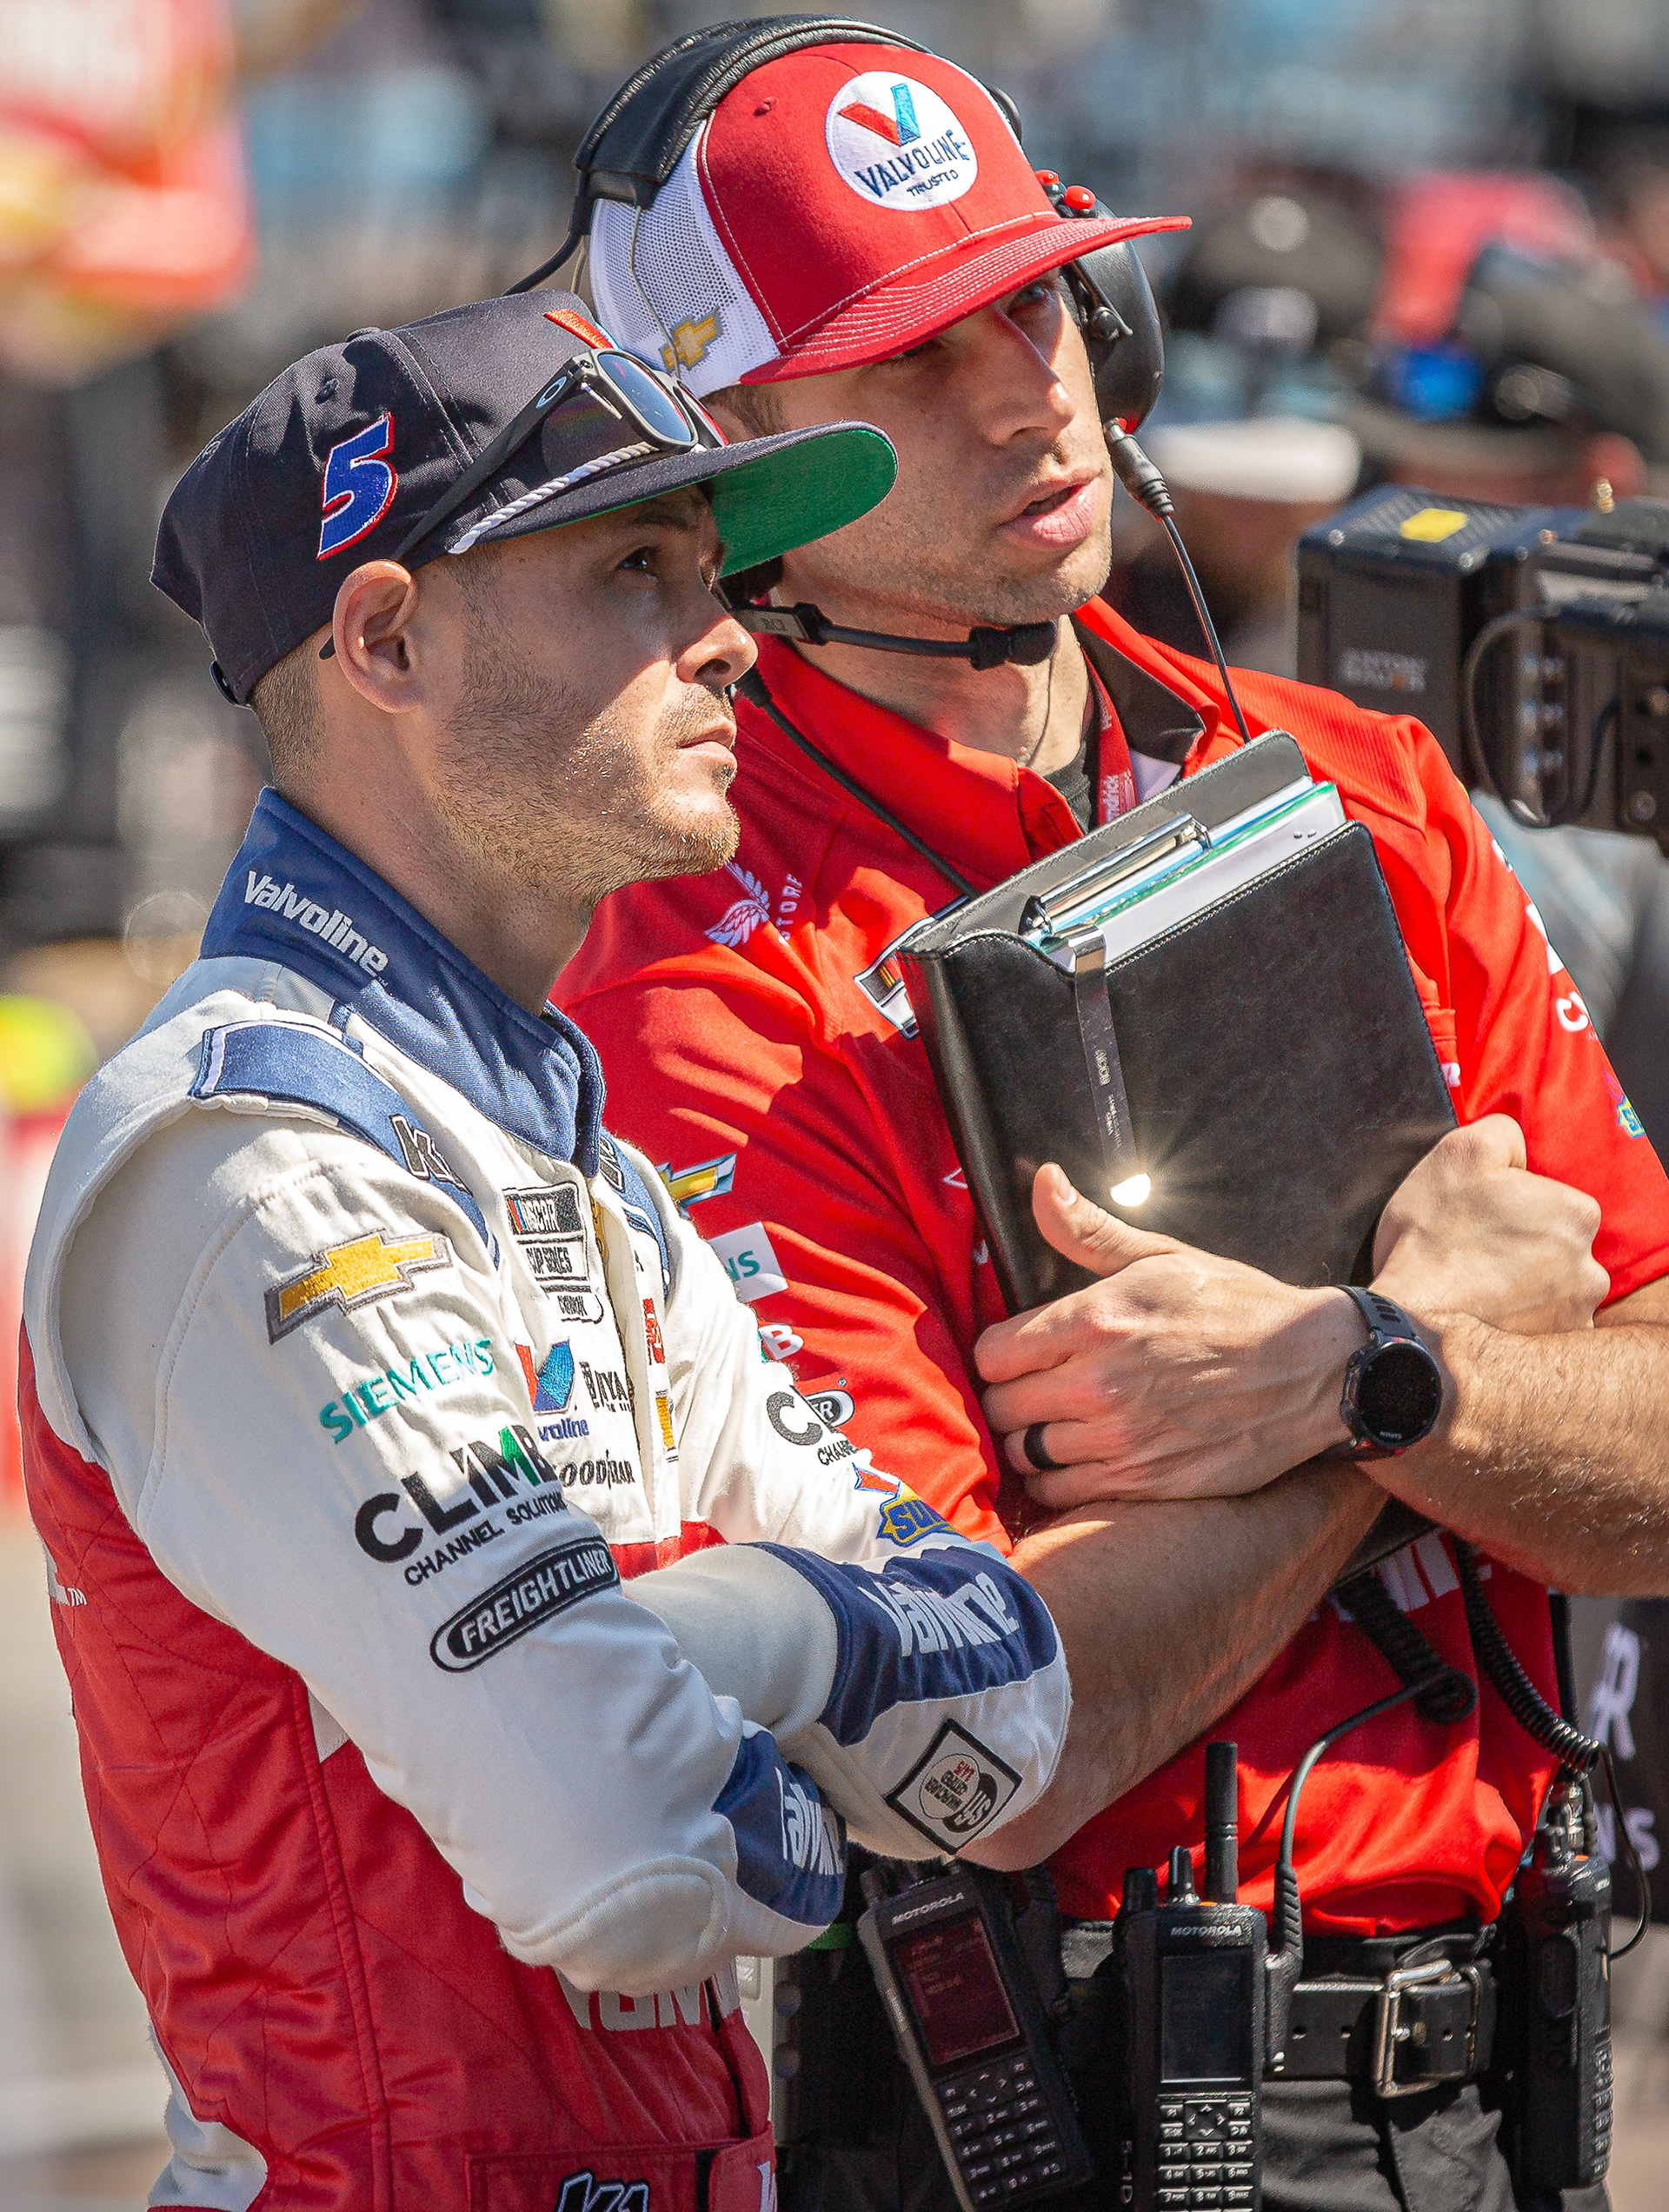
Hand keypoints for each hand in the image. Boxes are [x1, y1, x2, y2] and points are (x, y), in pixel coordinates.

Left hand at [975, 1165, 1359, 1509]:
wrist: (1314, 1372)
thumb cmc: (1235, 1306)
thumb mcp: (1162, 1255)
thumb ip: (1088, 1230)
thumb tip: (1043, 1180)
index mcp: (1094, 1320)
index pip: (992, 1353)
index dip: (999, 1352)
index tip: (1020, 1352)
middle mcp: (1097, 1383)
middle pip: (1000, 1407)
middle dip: (1010, 1396)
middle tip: (1036, 1388)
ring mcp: (1119, 1439)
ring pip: (1024, 1454)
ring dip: (1031, 1439)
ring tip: (1055, 1424)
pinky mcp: (1142, 1483)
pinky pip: (1060, 1493)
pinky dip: (1057, 1480)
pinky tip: (1078, 1458)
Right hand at [1371, 1116, 1606, 1334]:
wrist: (1411, 1326)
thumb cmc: (1433, 1237)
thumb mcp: (1458, 1152)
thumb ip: (1503, 1133)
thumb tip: (1518, 1143)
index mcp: (1576, 1214)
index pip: (1553, 1198)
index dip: (1514, 1205)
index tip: (1481, 1218)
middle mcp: (1592, 1268)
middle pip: (1558, 1246)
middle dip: (1526, 1247)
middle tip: (1475, 1254)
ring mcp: (1577, 1314)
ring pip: (1554, 1288)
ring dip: (1527, 1287)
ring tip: (1477, 1289)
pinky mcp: (1555, 1349)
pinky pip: (1545, 1327)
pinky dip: (1522, 1322)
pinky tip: (1487, 1317)